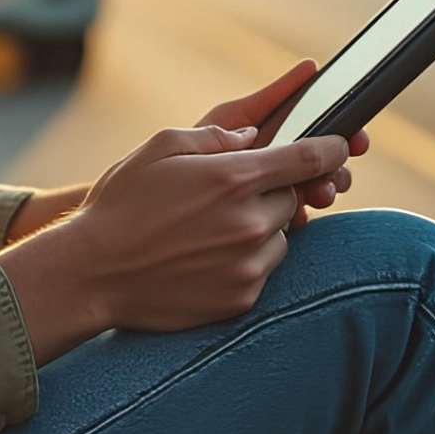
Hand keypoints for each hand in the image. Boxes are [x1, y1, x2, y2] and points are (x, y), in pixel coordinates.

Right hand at [64, 60, 351, 330]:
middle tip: (231, 193)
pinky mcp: (241, 297)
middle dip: (274, 190)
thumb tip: (253, 136)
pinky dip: (246, 259)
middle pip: (295, 197)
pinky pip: (263, 270)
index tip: (343, 146)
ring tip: (209, 228)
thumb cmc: (120, 204)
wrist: (92, 273)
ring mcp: (248, 265)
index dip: (334, 147)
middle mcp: (249, 222)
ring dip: (260, 227)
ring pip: (281, 235)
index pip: (310, 157)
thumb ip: (214, 135)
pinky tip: (204, 255)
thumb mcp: (159, 148)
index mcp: (233, 178)